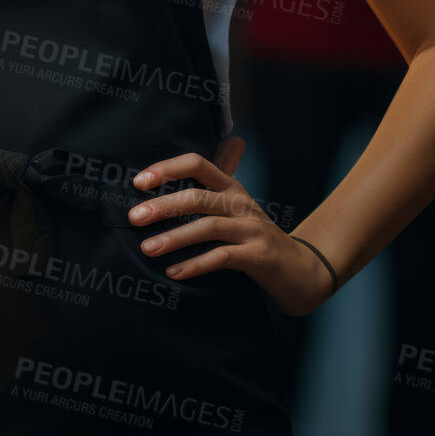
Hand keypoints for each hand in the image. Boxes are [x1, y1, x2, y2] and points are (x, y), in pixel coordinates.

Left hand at [128, 137, 334, 316]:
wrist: (300, 270)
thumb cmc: (256, 237)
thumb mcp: (234, 208)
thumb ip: (207, 189)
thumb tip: (171, 170)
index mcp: (231, 187)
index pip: (197, 163)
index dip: (167, 168)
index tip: (138, 182)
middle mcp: (241, 202)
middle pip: (198, 196)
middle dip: (163, 205)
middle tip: (134, 217)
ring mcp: (251, 228)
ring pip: (208, 226)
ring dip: (174, 238)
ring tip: (147, 248)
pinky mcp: (258, 256)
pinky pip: (222, 257)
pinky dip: (196, 264)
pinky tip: (174, 272)